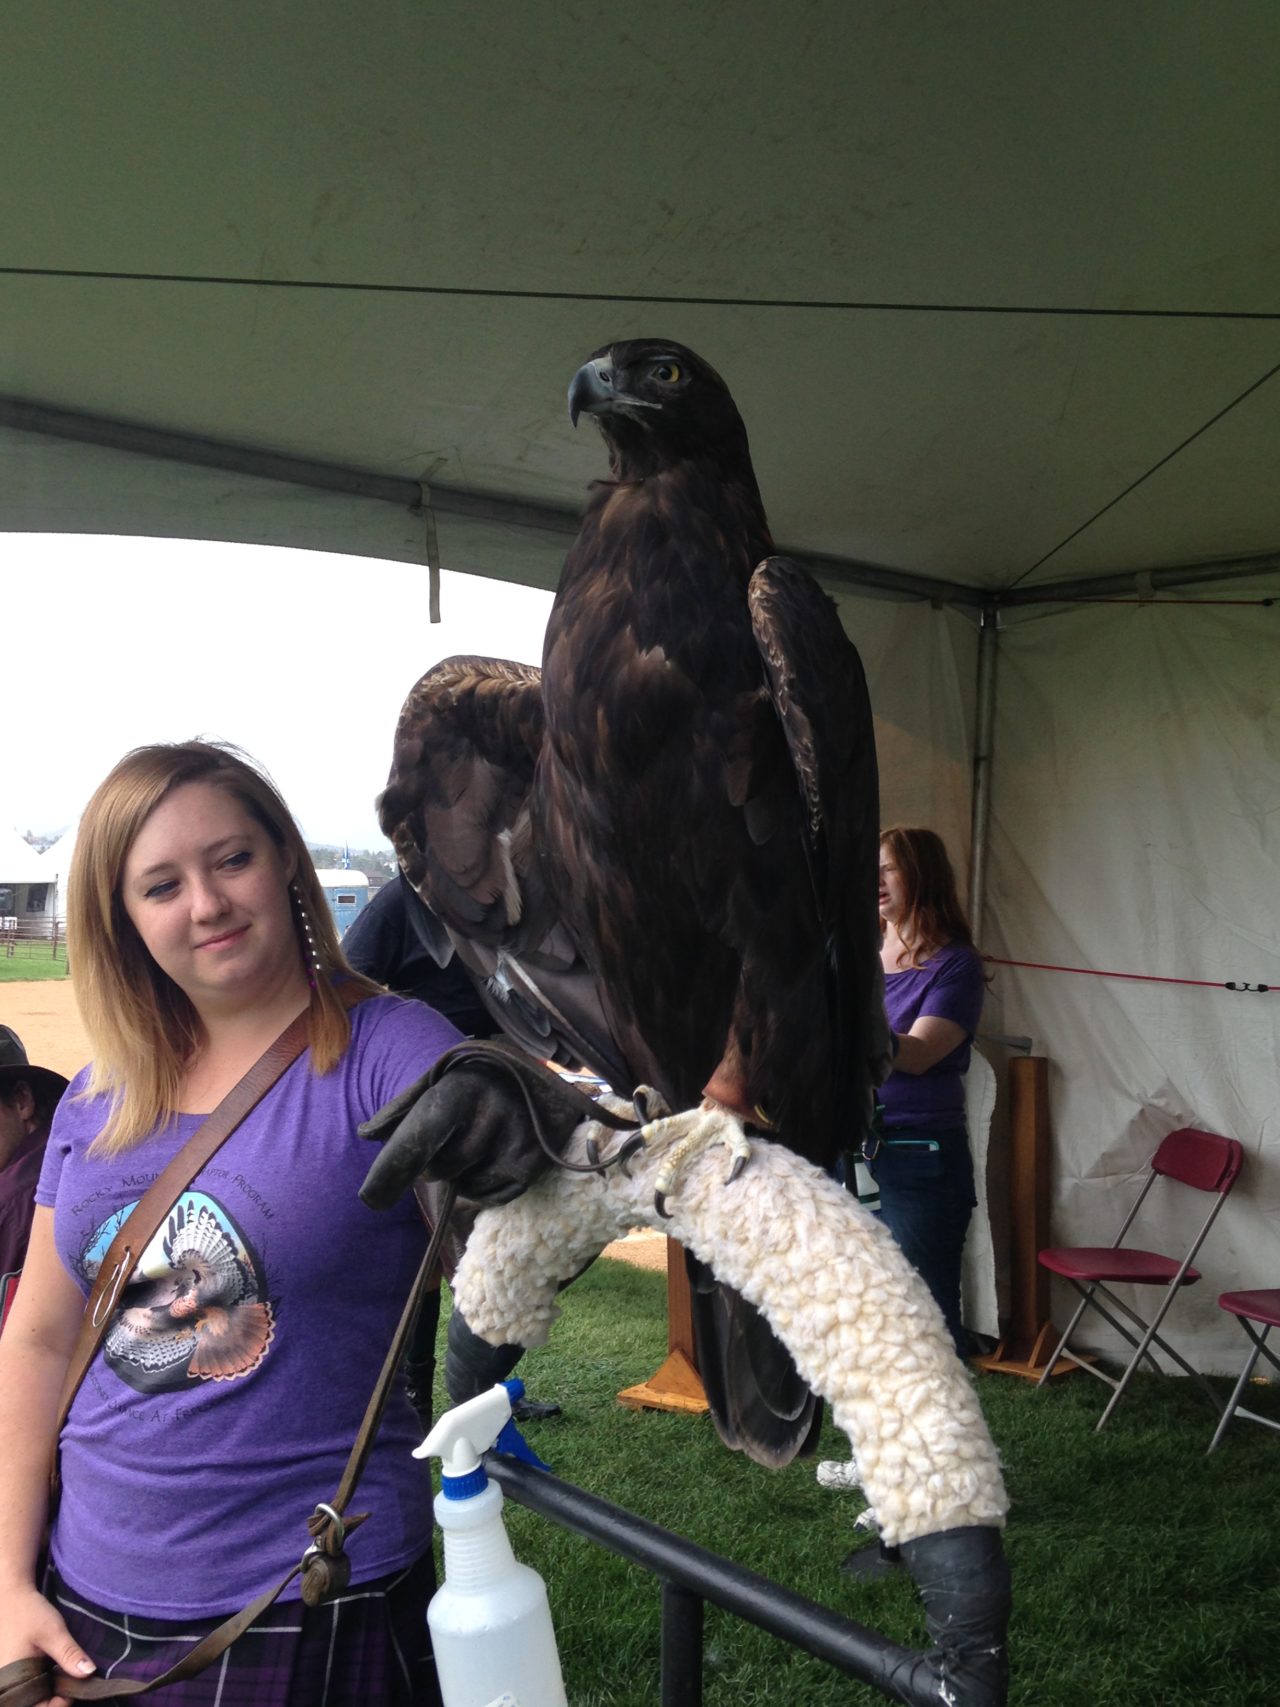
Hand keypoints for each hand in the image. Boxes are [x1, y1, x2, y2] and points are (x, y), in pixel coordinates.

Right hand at [0, 1584, 95, 1706]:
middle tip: (73, 1679)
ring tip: (66, 1673)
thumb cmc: (29, 1613)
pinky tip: (56, 1670)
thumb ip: (69, 1654)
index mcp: (12, 1683)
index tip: (77, 1687)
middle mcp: (8, 1687)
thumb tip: (89, 1673)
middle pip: (37, 1706)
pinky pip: (31, 1689)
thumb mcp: (52, 1632)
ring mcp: (9, 1682)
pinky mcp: (14, 1675)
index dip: (60, 1704)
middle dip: (57, 1698)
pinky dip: (45, 1684)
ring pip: (34, 1698)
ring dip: (51, 1691)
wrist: (12, 1597)